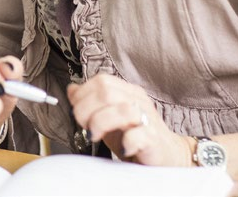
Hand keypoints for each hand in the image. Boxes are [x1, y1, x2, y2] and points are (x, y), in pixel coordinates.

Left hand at [67, 74, 191, 165]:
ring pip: (122, 109)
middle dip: (85, 108)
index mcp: (127, 92)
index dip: (82, 94)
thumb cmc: (134, 136)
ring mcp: (148, 119)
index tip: (75, 110)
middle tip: (83, 125)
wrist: (166, 157)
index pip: (101, 81)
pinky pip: (140, 135)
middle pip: (107, 92)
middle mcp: (138, 101)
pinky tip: (121, 147)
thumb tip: (72, 90)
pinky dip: (127, 141)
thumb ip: (90, 102)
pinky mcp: (155, 140)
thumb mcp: (108, 116)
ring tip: (94, 136)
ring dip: (100, 122)